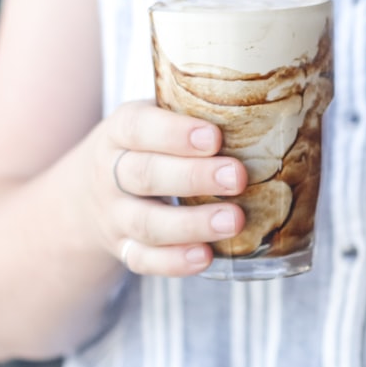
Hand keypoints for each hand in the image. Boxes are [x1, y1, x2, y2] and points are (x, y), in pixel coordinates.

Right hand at [82, 100, 246, 276]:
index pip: (138, 128)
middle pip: (144, 176)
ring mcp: (114, 215)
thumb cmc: (148, 145)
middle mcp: (111, 173)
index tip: (214, 137)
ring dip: (191, 225)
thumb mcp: (157, 118)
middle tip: (238, 177)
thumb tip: (277, 104)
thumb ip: (197, 110)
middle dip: (193, 177)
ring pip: (145, 223)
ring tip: (234, 221)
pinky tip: (206, 258)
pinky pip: (142, 260)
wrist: (89, 191)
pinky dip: (173, 262)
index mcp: (120, 132)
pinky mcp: (122, 248)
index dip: (174, 133)